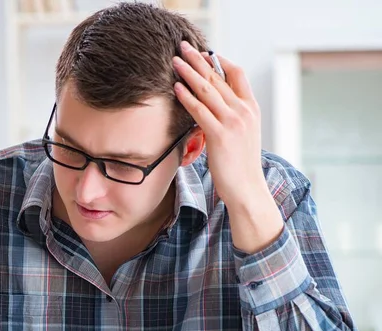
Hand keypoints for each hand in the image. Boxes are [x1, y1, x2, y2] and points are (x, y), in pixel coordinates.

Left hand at [172, 41, 282, 252]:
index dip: (220, 61)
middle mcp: (244, 111)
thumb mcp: (241, 136)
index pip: (237, 74)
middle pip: (218, 77)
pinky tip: (176, 87)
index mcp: (251, 109)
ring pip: (208, 89)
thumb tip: (212, 108)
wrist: (247, 189)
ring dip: (189, 72)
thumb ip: (231, 118)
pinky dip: (187, 96)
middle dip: (199, 60)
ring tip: (175, 60)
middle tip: (184, 47)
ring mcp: (233, 122)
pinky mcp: (220, 135)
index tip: (206, 53)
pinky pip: (200, 110)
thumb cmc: (240, 166)